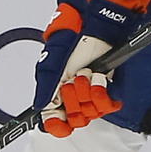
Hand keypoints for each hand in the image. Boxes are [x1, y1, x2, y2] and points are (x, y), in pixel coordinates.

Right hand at [33, 0, 139, 137]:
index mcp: (57, 91)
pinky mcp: (110, 90)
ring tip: (87, 73)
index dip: (57, 126)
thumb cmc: (75, 38)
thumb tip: (40, 108)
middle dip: (74, 100)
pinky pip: (107, 106)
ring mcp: (93, 94)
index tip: (60, 124)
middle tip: (73, 82)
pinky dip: (101, 92)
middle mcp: (75, 95)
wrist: (99, 26)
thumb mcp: (53, 61)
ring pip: (91, 113)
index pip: (55, 120)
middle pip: (75, 118)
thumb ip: (46, 85)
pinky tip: (98, 78)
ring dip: (88, 92)